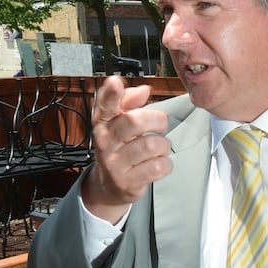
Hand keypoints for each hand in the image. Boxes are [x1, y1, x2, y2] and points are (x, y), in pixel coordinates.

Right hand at [82, 75, 171, 221]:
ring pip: (151, 145)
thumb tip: (143, 90)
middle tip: (160, 126)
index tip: (115, 82)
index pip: (105, 105)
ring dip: (163, 145)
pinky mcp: (128, 181)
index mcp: (103, 123)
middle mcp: (105, 141)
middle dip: (157, 120)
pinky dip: (165, 164)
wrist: (109, 185)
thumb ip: (129, 103)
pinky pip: (157, 167)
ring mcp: (115, 163)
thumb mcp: (118, 124)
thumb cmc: (118, 149)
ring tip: (159, 148)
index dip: (111, 93)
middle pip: (135, 121)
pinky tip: (158, 163)